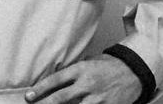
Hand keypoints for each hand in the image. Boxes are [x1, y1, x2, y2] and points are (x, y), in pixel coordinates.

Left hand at [24, 54, 141, 103]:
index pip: (56, 80)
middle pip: (61, 97)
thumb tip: (57, 79)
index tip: (29, 96)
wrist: (133, 71)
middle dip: (45, 103)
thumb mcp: (89, 61)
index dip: (40, 88)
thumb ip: (74, 72)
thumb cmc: (109, 65)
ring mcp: (98, 98)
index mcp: (81, 69)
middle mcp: (87, 83)